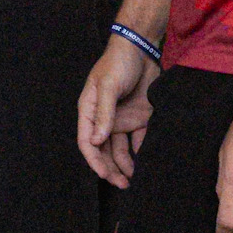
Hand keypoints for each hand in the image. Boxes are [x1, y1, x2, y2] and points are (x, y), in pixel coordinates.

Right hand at [77, 35, 155, 188]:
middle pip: (103, 150)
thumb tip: (97, 141)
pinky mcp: (138, 117)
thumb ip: (104, 113)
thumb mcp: (109, 85)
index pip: (87, 141)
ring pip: (120, 150)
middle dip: (111, 169)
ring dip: (124, 165)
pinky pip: (138, 140)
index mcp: (90, 110)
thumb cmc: (118, 62)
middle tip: (122, 185)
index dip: (94, 160)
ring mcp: (121, 119)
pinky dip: (140, 153)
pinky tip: (145, 163)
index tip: (105, 174)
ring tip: (132, 180)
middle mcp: (104, 119)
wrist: (142, 47)